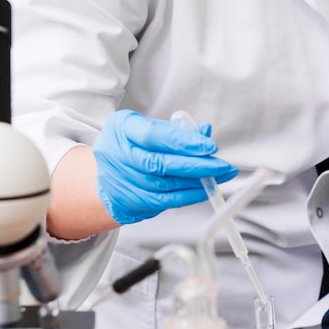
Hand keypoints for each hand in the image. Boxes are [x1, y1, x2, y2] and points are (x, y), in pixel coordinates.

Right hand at [93, 110, 237, 223]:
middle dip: (196, 165)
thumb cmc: (132, 146)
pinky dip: (188, 196)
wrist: (106, 173)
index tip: (209, 146)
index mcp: (121, 127)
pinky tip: (204, 190)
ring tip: (220, 176)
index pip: (154, 135)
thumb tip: (205, 131)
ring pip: (164, 185)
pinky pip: (164, 201)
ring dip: (196, 183)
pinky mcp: (129, 201)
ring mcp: (120, 180)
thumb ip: (177, 130)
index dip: (183, 142)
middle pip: (159, 163)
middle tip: (222, 165)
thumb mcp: (150, 127)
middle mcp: (116, 154)